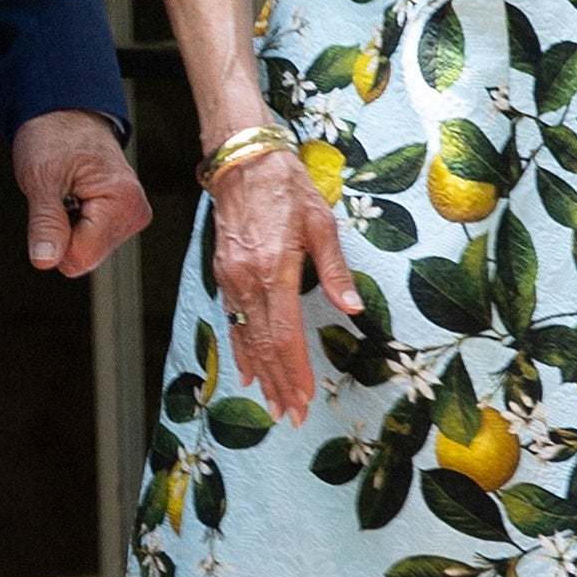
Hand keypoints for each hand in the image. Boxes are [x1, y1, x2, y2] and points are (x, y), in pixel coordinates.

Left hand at [12, 111, 149, 280]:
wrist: (66, 115)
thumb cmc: (55, 136)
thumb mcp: (41, 178)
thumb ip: (45, 223)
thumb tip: (44, 261)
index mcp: (122, 202)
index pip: (80, 257)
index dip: (54, 238)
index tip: (53, 203)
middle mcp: (135, 212)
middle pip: (85, 258)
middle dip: (63, 233)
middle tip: (59, 196)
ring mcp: (131, 216)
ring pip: (87, 253)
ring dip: (68, 228)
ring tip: (68, 194)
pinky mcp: (123, 218)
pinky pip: (91, 241)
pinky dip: (76, 224)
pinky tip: (76, 199)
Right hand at [206, 140, 360, 424]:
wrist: (243, 161)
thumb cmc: (287, 187)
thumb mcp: (321, 223)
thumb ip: (335, 271)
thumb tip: (353, 309)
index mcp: (275, 269)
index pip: (285, 334)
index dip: (295, 370)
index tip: (305, 397)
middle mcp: (248, 280)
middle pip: (263, 345)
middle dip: (280, 383)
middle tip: (291, 415)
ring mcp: (231, 279)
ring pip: (245, 338)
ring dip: (261, 374)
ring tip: (273, 404)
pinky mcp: (224, 274)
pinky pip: (232, 322)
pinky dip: (241, 351)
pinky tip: (248, 371)